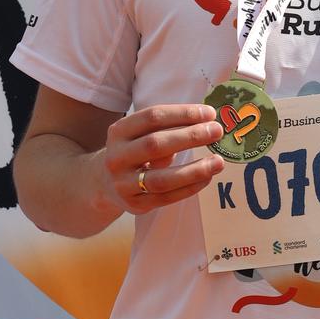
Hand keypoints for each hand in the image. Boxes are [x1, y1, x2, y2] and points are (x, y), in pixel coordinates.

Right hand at [99, 104, 225, 214]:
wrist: (102, 183)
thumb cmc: (133, 152)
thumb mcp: (138, 135)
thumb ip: (166, 129)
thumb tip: (207, 123)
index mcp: (118, 131)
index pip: (152, 117)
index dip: (183, 114)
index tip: (209, 113)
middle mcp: (117, 157)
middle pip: (156, 144)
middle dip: (191, 137)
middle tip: (217, 132)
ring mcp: (123, 184)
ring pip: (162, 178)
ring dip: (194, 170)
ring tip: (218, 162)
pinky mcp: (135, 205)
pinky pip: (167, 197)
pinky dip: (190, 187)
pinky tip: (207, 177)